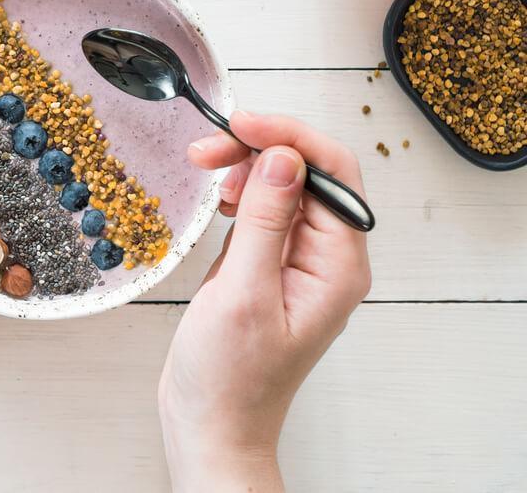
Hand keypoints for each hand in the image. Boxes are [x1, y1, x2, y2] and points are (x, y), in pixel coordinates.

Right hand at [158, 111, 371, 492]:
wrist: (211, 422)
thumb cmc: (229, 376)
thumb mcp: (242, 293)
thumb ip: (265, 220)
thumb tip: (283, 156)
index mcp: (338, 266)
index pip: (332, 172)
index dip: (288, 136)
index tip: (239, 123)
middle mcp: (327, 258)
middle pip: (307, 172)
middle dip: (259, 148)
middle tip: (205, 149)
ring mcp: (300, 260)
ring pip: (284, 185)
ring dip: (246, 167)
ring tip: (207, 172)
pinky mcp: (272, 263)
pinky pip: (266, 209)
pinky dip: (241, 192)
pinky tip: (220, 200)